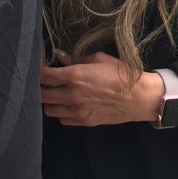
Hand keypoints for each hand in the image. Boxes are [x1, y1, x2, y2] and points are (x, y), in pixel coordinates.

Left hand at [40, 50, 160, 126]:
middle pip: (42, 95)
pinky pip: (62, 119)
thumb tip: (59, 56)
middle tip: (46, 82)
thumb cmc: (120, 73)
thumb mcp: (98, 59)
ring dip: (49, 101)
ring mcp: (77, 111)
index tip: (41, 68)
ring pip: (49, 110)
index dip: (39, 71)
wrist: (139, 97)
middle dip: (41, 88)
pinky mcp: (84, 122)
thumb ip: (75, 59)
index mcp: (75, 76)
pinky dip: (60, 112)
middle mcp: (72, 95)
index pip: (44, 76)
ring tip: (55, 94)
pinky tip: (66, 104)